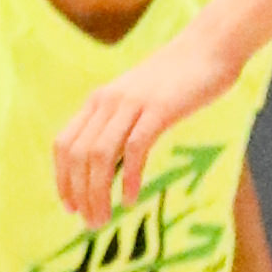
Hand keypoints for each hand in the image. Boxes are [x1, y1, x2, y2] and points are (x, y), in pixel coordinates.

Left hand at [54, 28, 237, 224]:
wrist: (209, 48)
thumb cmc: (179, 79)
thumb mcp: (140, 100)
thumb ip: (122, 123)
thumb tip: (112, 160)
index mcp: (99, 101)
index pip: (64, 145)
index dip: (62, 179)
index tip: (71, 206)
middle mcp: (108, 102)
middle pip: (78, 155)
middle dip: (79, 194)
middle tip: (91, 223)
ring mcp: (132, 104)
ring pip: (100, 155)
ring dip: (98, 192)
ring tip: (104, 218)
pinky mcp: (159, 109)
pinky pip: (134, 148)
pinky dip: (127, 177)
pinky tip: (130, 198)